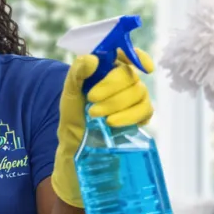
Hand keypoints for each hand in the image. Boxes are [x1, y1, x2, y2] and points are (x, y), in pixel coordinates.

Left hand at [52, 47, 155, 207]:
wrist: (76, 158)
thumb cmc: (72, 126)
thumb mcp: (68, 100)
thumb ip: (76, 76)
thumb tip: (93, 59)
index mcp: (105, 74)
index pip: (125, 55)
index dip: (134, 55)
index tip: (138, 63)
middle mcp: (121, 86)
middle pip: (131, 74)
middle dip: (113, 84)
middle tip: (92, 99)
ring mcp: (131, 103)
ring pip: (140, 92)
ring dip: (118, 101)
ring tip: (96, 115)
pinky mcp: (138, 121)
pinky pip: (146, 111)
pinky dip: (130, 115)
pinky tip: (112, 123)